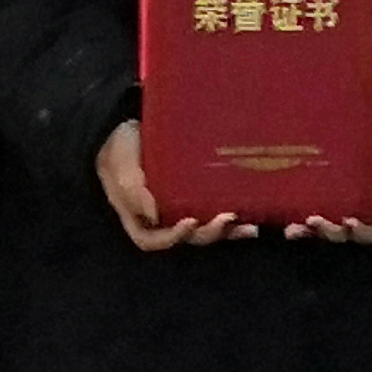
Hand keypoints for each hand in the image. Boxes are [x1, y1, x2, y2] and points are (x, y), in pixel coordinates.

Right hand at [100, 116, 253, 252]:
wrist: (125, 130)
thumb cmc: (119, 151)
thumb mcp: (122, 168)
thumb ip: (135, 191)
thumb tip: (156, 216)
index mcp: (139, 219)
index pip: (154, 240)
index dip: (173, 237)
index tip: (190, 222)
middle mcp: (162, 220)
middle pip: (186, 237)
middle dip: (209, 232)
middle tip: (228, 218)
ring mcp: (180, 209)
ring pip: (204, 229)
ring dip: (227, 231)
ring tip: (249, 227)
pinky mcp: (195, 195)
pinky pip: (213, 210)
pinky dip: (231, 217)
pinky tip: (251, 215)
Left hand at [292, 119, 371, 246]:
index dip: (363, 233)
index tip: (349, 222)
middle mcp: (365, 212)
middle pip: (347, 234)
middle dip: (330, 232)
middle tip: (314, 221)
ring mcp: (345, 205)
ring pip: (328, 228)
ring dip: (311, 232)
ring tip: (294, 228)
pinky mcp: (328, 194)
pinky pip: (316, 211)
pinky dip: (301, 221)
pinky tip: (287, 224)